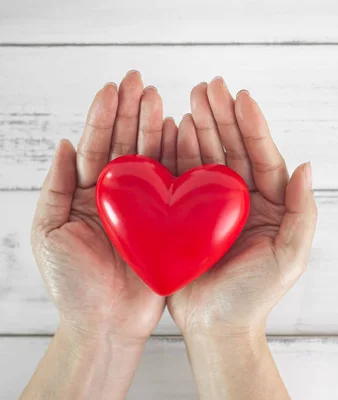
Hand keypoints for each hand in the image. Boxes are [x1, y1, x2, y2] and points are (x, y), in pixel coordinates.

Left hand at [31, 71, 175, 345]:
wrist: (106, 323)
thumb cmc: (72, 285)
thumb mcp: (50, 232)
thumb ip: (56, 187)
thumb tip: (64, 142)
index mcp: (86, 194)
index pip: (95, 145)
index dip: (104, 115)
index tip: (114, 86)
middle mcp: (117, 195)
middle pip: (125, 144)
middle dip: (132, 112)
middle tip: (141, 82)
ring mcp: (145, 207)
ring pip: (151, 159)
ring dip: (156, 128)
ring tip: (161, 99)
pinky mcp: (169, 222)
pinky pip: (175, 185)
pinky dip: (179, 158)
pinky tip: (182, 133)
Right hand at [167, 78, 317, 337]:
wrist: (218, 327)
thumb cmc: (256, 296)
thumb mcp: (290, 256)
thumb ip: (303, 213)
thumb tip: (306, 167)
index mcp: (271, 205)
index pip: (263, 157)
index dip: (253, 126)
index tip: (241, 96)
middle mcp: (243, 199)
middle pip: (234, 149)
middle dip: (222, 116)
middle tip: (209, 86)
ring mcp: (213, 205)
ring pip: (208, 157)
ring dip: (200, 126)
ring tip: (190, 98)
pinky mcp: (186, 215)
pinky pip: (183, 177)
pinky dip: (178, 152)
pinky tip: (173, 129)